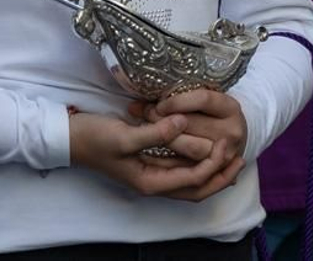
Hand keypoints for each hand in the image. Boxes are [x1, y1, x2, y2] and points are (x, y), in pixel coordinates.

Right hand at [68, 110, 235, 201]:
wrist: (71, 137)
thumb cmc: (95, 138)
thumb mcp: (125, 135)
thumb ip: (156, 133)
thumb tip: (183, 123)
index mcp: (150, 182)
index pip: (193, 181)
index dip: (214, 165)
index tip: (226, 145)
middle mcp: (154, 181)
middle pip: (196, 188)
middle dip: (220, 177)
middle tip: (241, 160)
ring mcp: (152, 172)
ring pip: (191, 179)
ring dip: (212, 169)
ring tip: (232, 154)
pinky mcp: (150, 160)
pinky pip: (181, 166)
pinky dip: (198, 160)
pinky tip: (209, 146)